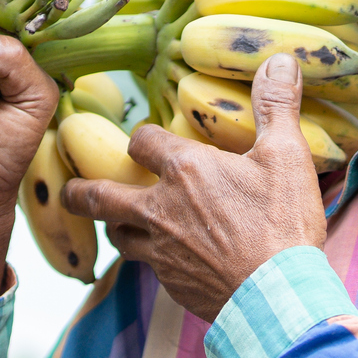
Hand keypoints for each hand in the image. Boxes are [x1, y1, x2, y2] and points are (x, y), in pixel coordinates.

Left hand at [63, 53, 325, 319]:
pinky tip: (166, 260)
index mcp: (185, 171)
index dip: (143, 139)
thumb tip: (279, 59)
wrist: (278, 298)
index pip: (142, 142)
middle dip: (82, 191)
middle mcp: (161, 209)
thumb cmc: (282, 224)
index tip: (147, 141)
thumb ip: (276, 106)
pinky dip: (151, 260)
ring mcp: (161, 251)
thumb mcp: (287, 156)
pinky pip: (149, 268)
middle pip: (102, 196)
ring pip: (119, 237)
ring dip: (115, 226)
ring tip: (116, 223)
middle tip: (70, 190)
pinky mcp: (172, 284)